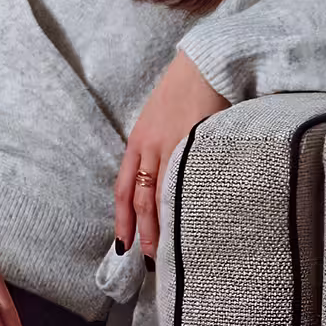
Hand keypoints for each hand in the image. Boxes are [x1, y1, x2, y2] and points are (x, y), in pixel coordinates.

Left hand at [116, 49, 227, 257]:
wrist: (203, 65)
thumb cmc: (184, 92)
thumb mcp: (162, 122)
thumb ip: (159, 149)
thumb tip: (163, 181)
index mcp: (138, 142)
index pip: (123, 188)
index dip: (122, 218)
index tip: (122, 244)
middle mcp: (148, 146)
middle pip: (139, 197)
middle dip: (142, 231)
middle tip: (148, 260)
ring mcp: (171, 145)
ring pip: (160, 194)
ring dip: (160, 225)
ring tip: (166, 252)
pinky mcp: (194, 141)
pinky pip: (187, 179)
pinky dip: (185, 202)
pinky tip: (190, 221)